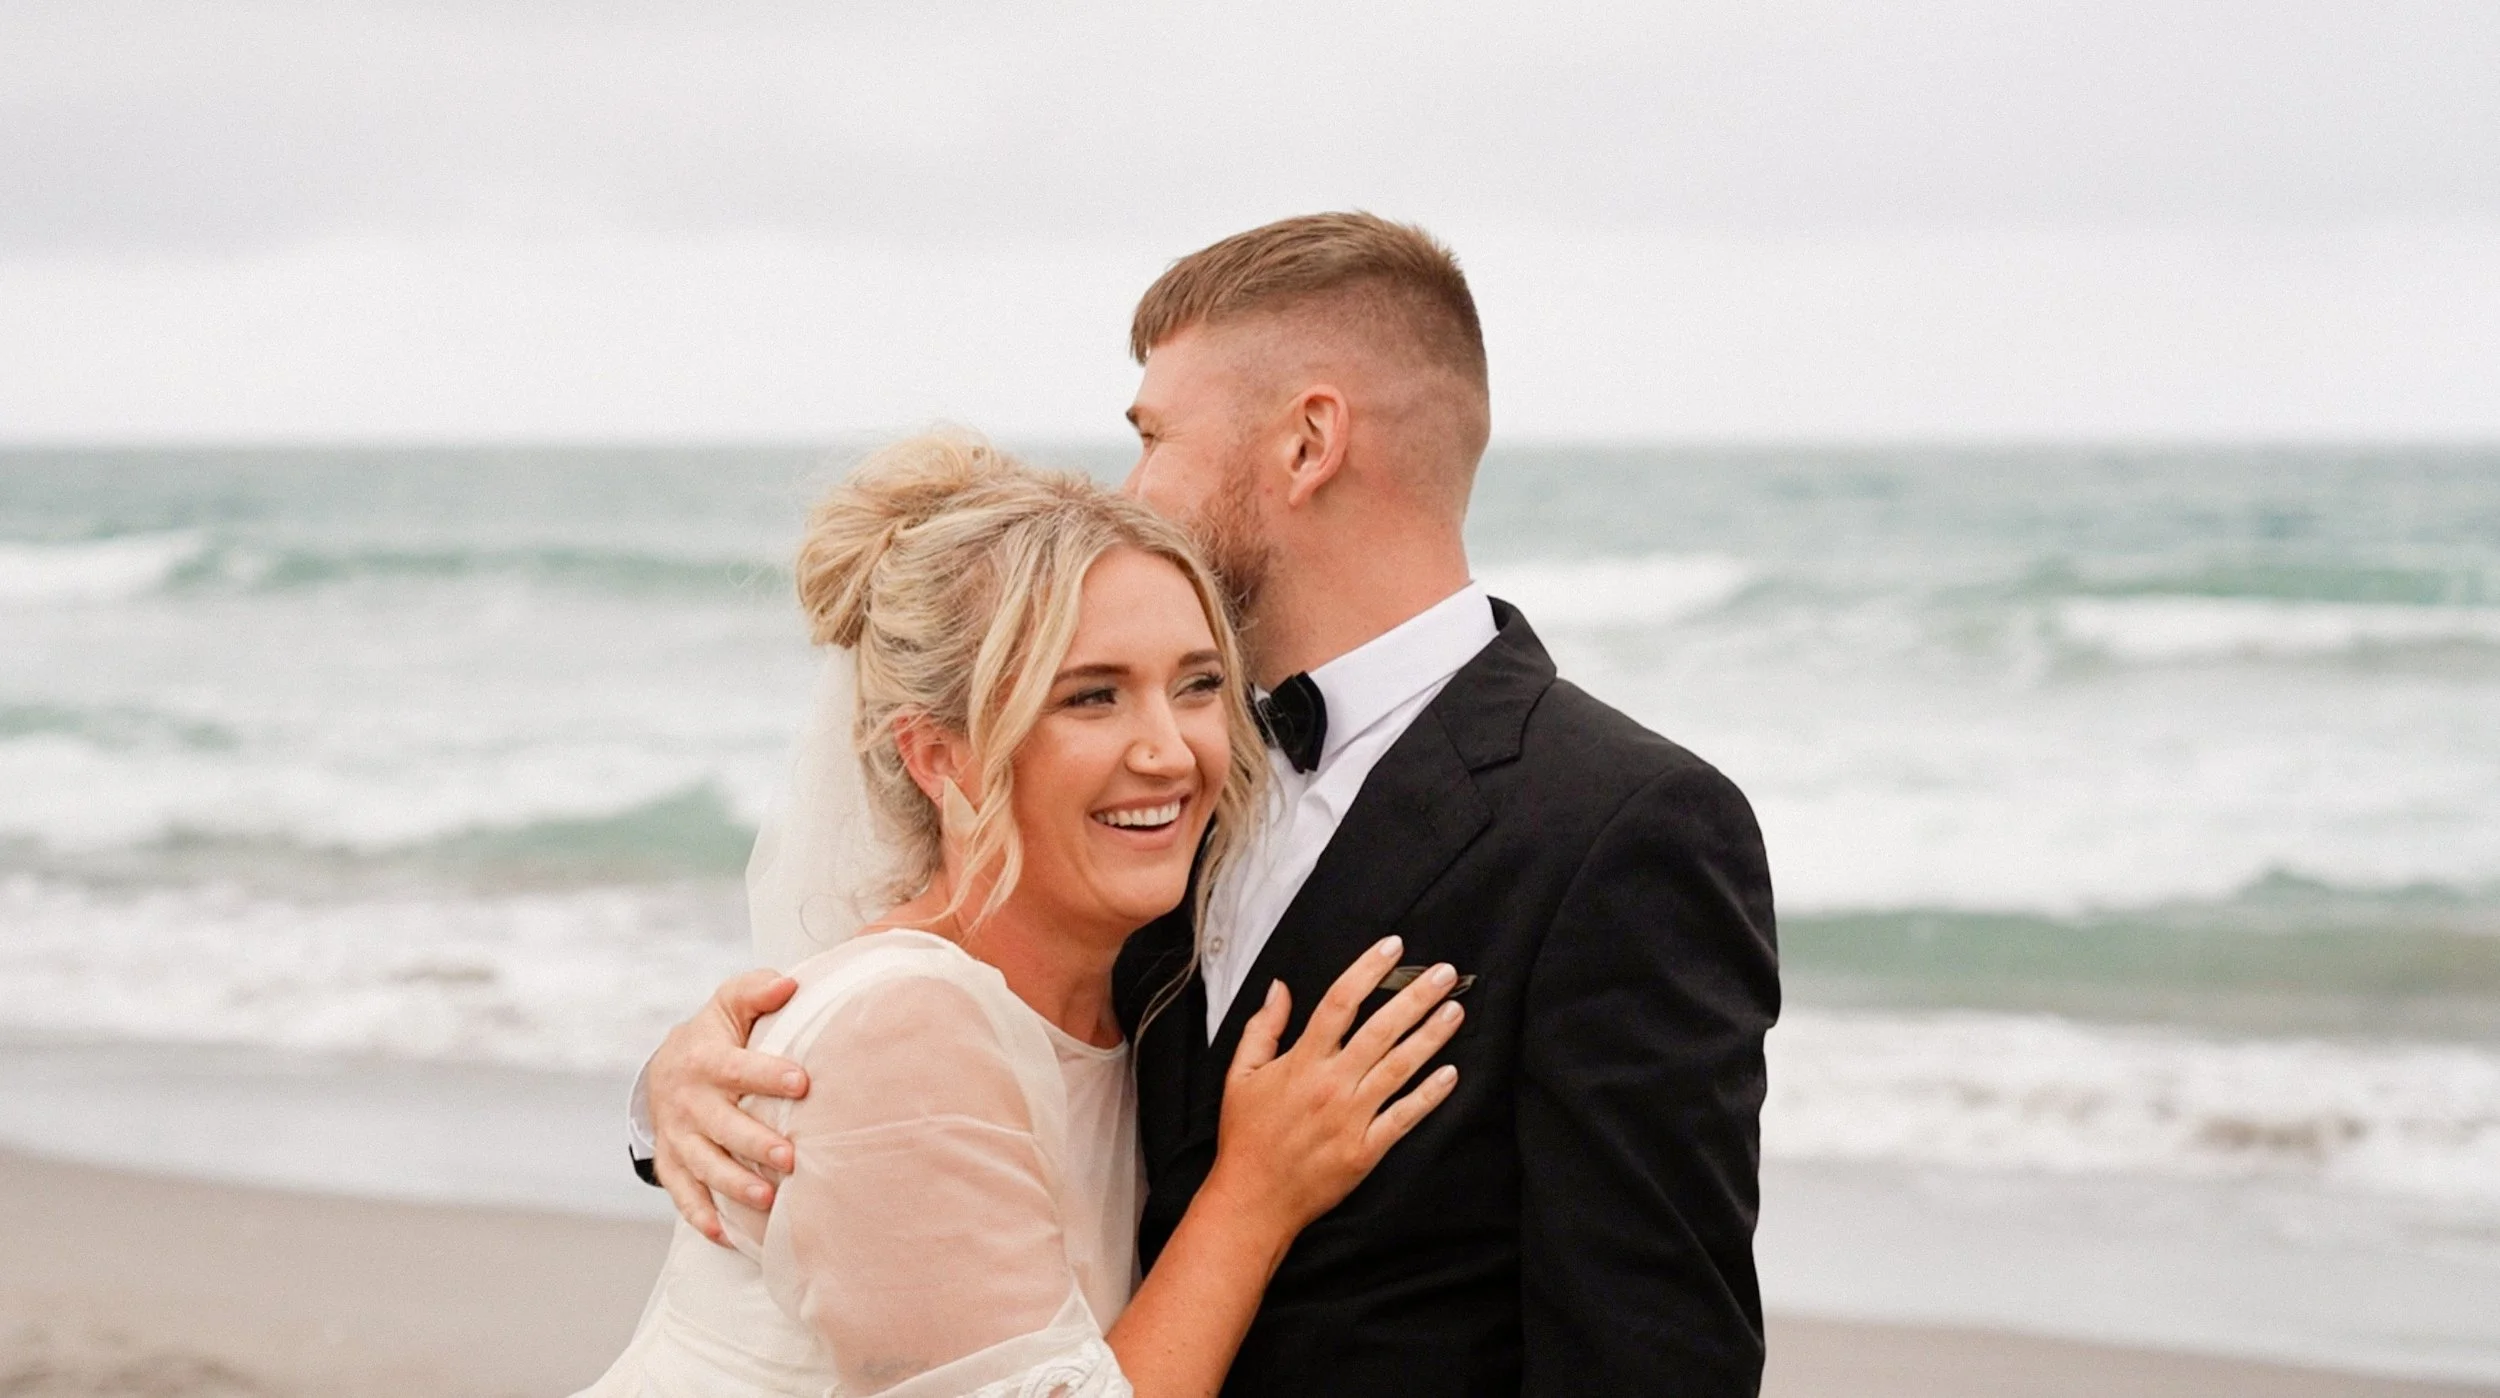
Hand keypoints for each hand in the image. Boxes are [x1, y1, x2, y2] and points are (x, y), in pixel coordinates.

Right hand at [648, 969, 811, 1244]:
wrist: (664, 1069)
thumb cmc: (713, 1036)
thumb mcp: (728, 1004)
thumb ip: (756, 991)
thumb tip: (788, 984)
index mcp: (705, 1061)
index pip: (737, 1068)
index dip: (768, 1075)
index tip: (802, 1083)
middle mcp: (690, 1102)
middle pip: (723, 1126)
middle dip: (755, 1143)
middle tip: (789, 1157)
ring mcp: (679, 1137)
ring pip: (705, 1165)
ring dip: (734, 1184)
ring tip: (766, 1198)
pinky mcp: (673, 1164)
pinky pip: (683, 1194)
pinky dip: (701, 1216)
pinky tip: (725, 1234)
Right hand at [1203, 935, 1463, 1242]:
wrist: (1253, 1200)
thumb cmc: (1246, 1138)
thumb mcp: (1240, 1075)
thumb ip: (1263, 1028)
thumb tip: (1280, 987)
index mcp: (1301, 1062)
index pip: (1340, 1002)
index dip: (1368, 970)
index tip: (1393, 947)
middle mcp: (1331, 1084)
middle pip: (1381, 1029)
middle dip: (1416, 997)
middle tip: (1445, 974)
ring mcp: (1351, 1118)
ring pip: (1400, 1067)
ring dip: (1431, 1036)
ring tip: (1455, 1010)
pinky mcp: (1366, 1150)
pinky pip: (1404, 1116)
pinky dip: (1429, 1095)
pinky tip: (1451, 1073)